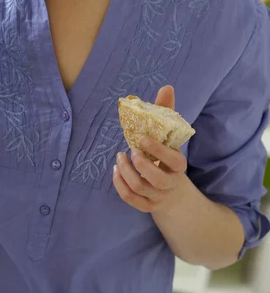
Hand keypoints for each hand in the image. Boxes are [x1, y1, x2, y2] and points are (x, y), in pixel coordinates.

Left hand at [113, 85, 187, 212]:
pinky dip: (120, 186)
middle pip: (158, 180)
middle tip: (130, 151)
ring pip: (141, 189)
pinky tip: (115, 171)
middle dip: (141, 165)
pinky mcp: (147, 205)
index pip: (173, 160)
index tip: (142, 139)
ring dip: (127, 173)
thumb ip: (166, 111)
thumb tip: (167, 87)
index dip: (158, 150)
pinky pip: (132, 200)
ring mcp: (158, 196)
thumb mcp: (167, 134)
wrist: (171, 188)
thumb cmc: (165, 153)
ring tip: (119, 158)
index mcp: (179, 164)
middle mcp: (170, 182)